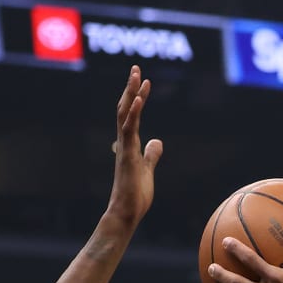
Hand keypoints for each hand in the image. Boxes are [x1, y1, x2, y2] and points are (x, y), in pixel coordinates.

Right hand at [106, 66, 163, 227]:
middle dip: (131, 88)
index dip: (138, 98)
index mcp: (130, 145)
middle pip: (125, 109)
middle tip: (136, 68)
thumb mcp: (148, 170)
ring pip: (125, 114)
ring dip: (131, 93)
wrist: (126, 213)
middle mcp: (124, 143)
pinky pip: (129, 130)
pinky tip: (138, 99)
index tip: (144, 82)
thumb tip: (157, 142)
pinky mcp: (127, 155)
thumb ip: (151, 155)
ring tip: (137, 75)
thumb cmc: (135, 196)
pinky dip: (133, 113)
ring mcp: (125, 148)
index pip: (132, 116)